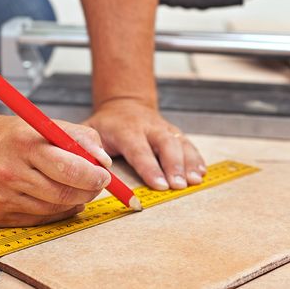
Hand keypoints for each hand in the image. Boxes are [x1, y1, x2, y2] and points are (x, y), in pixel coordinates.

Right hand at [0, 112, 111, 226]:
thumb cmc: (9, 136)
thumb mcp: (45, 124)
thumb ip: (80, 138)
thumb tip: (103, 161)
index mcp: (24, 143)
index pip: (69, 167)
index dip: (93, 176)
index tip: (104, 176)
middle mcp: (10, 171)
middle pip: (63, 193)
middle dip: (88, 190)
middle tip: (96, 184)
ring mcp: (2, 196)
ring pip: (54, 209)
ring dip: (73, 201)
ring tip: (75, 188)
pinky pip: (39, 219)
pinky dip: (55, 211)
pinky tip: (57, 199)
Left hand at [84, 98, 205, 190]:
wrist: (125, 104)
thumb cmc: (107, 124)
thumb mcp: (90, 130)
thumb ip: (88, 147)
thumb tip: (91, 167)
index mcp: (126, 129)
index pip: (139, 149)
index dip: (150, 167)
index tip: (159, 184)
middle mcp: (148, 127)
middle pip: (166, 144)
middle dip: (174, 165)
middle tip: (179, 185)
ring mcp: (163, 128)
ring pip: (180, 143)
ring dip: (189, 163)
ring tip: (194, 181)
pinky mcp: (174, 132)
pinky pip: (188, 144)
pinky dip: (196, 158)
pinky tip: (201, 172)